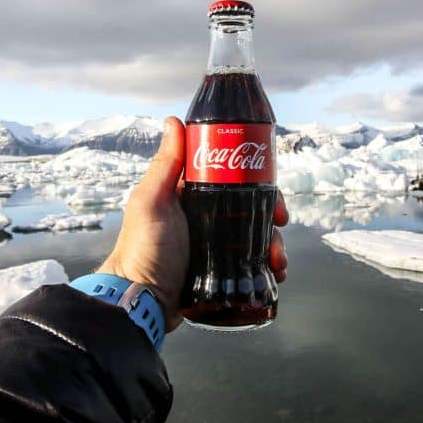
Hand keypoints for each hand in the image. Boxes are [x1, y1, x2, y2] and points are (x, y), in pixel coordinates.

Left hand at [98, 116, 288, 330]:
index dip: (254, 175)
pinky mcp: (221, 269)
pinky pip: (252, 262)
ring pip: (255, 234)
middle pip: (249, 204)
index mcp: (189, 194)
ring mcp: (214, 244)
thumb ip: (165, 165)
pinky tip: (275, 271)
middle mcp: (204, 215)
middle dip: (271, 211)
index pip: (230, 174)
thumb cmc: (143, 248)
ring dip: (274, 242)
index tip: (270, 183)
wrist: (142, 302)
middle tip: (281, 221)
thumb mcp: (152, 202)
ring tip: (278, 258)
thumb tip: (174, 120)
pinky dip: (268, 264)